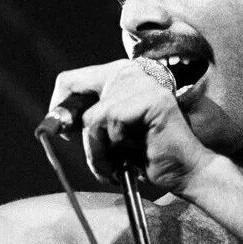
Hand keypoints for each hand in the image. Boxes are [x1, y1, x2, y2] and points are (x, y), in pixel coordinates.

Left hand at [49, 60, 213, 194]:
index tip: (65, 131)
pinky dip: (115, 146)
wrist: (185, 171)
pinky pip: (111, 121)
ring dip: (98, 151)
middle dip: (78, 131)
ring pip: (92, 117)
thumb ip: (89, 118)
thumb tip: (57, 119)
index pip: (72, 80)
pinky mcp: (151, 98)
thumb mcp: (109, 133)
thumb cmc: (146, 156)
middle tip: (94, 157)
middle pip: (76, 94)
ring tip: (114, 166)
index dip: (60, 105)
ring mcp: (142, 82)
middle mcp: (130, 72)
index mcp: (119, 76)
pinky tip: (133, 155)